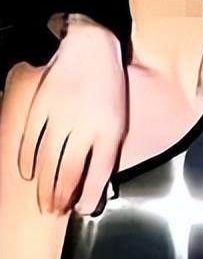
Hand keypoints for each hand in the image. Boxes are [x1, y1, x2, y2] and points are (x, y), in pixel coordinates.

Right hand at [16, 17, 124, 214]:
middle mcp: (86, 124)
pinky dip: (26, 160)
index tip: (84, 209)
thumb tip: (98, 180)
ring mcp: (60, 116)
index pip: (100, 170)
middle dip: (62, 196)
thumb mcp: (119, 116)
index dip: (91, 194)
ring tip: (44, 202)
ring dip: (44, 186)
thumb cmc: (109, 85)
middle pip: (69, 170)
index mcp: (111, 127)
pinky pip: (30, 140)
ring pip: (48, 160)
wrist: (91, 47)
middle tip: (56, 211)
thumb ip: (109, 145)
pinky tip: (28, 173)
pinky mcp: (41, 107)